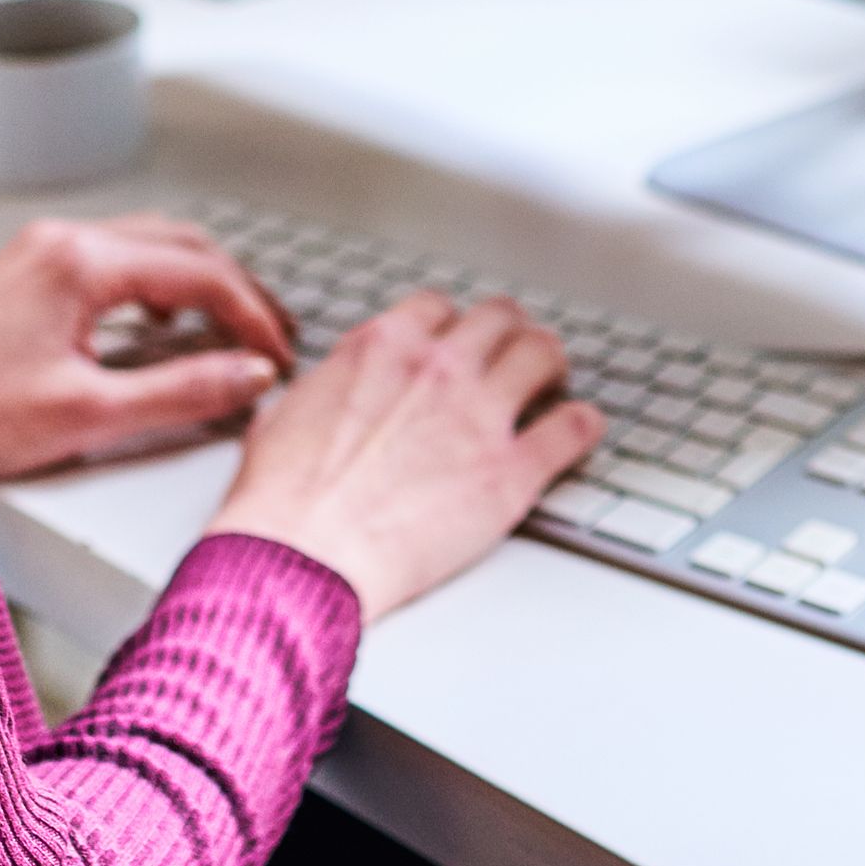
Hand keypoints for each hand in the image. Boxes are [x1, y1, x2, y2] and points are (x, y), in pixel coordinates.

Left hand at [0, 213, 298, 478]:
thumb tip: (249, 377)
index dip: (254, 316)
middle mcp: (64, 239)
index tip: (280, 358)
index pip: (201, 272)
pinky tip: (168, 321)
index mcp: (80, 262)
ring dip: (205, 282)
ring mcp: (46, 248)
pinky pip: (121, 256)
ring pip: (155, 244)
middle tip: (276, 339)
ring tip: (238, 330)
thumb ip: (181, 393)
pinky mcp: (35, 268)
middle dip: (240, 291)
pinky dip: (163, 282)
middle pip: (185, 245)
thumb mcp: (88, 416)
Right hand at [204, 292, 600, 622]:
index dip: (451, 325)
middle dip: (508, 332)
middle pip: (499, 318)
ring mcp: (480, 415)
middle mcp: (438, 368)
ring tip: (552, 379)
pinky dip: (583, 423)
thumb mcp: (285, 416)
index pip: (438, 307)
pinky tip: (581, 428)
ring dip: (551, 362)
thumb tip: (326, 393)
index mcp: (382, 347)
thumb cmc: (281, 501)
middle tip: (514, 351)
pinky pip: (573, 428)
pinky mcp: (511, 472)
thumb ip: (325, 390)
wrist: (300, 558)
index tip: (457, 342)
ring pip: (543, 353)